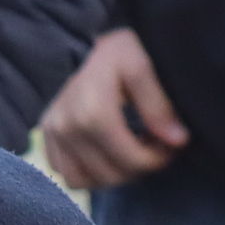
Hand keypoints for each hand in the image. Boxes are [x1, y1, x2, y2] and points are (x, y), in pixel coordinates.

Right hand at [42, 29, 188, 190]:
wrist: (84, 42)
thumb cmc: (118, 53)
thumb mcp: (142, 66)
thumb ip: (159, 105)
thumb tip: (178, 140)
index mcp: (92, 111)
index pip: (130, 159)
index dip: (156, 160)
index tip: (170, 145)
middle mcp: (66, 127)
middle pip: (110, 174)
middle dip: (138, 167)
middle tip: (154, 147)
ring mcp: (52, 135)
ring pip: (87, 181)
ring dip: (114, 175)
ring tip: (131, 151)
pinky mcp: (46, 139)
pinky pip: (69, 176)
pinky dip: (91, 173)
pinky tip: (108, 154)